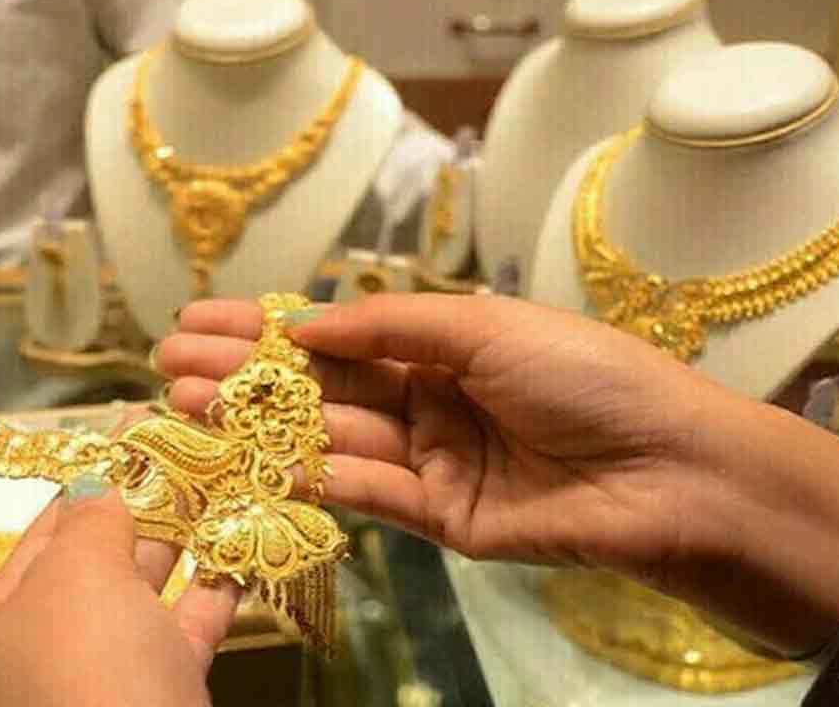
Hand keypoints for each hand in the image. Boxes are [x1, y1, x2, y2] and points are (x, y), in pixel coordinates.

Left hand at [0, 425, 239, 706]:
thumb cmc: (80, 676)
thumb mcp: (77, 577)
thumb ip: (95, 515)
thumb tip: (108, 484)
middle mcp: (12, 641)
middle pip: (46, 544)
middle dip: (94, 482)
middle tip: (138, 423)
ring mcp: (83, 672)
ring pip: (119, 580)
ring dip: (162, 523)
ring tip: (198, 458)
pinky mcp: (146, 694)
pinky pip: (174, 624)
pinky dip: (206, 583)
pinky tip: (238, 535)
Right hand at [155, 293, 838, 656]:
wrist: (668, 470)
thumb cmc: (586, 376)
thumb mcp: (486, 327)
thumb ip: (391, 325)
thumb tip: (305, 321)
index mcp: (444, 345)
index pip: (338, 335)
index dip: (269, 327)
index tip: (199, 318)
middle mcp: (430, 400)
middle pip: (322, 388)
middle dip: (247, 374)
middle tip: (170, 363)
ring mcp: (432, 462)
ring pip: (331, 440)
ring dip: (261, 424)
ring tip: (190, 403)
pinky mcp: (441, 520)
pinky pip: (368, 493)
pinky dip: (313, 476)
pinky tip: (256, 456)